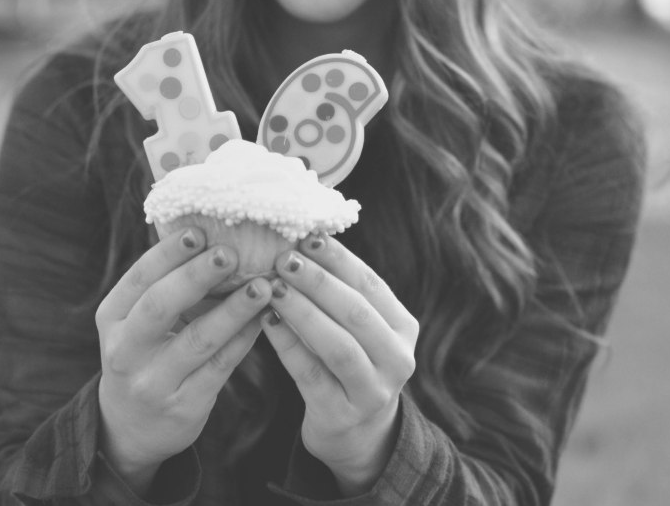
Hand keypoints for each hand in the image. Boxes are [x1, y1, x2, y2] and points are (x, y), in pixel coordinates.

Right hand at [94, 227, 272, 494]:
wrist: (132, 428)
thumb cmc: (145, 355)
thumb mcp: (136, 322)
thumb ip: (166, 285)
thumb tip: (215, 235)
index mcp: (111, 317)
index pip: (138, 278)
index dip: (168, 253)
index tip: (199, 232)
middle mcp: (124, 350)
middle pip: (159, 307)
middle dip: (196, 276)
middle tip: (230, 253)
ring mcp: (152, 382)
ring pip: (197, 340)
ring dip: (233, 309)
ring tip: (263, 286)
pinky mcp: (183, 406)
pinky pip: (220, 366)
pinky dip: (244, 339)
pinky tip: (264, 317)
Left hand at [261, 234, 418, 495]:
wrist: (356, 434)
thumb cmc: (349, 364)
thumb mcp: (359, 329)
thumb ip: (341, 293)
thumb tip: (301, 238)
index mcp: (403, 328)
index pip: (371, 285)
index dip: (338, 258)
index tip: (306, 236)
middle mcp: (397, 359)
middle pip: (356, 313)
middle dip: (319, 282)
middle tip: (284, 258)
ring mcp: (372, 391)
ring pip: (337, 345)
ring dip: (303, 312)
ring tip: (273, 288)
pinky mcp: (341, 414)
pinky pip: (310, 374)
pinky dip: (287, 345)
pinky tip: (266, 321)